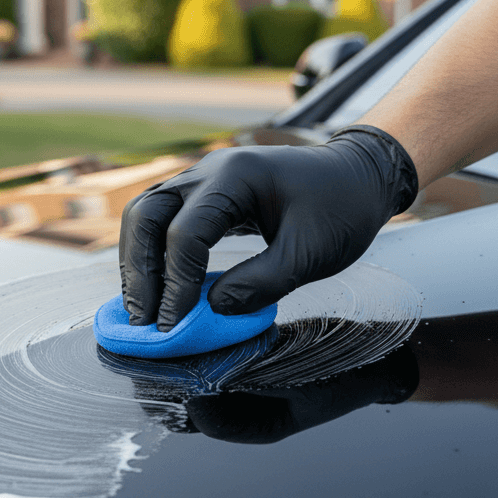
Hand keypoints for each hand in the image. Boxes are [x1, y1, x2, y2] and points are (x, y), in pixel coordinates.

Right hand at [119, 126, 417, 330]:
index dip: (177, 284)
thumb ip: (263, 283)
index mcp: (235, 177)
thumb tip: (212, 310)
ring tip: (142, 308)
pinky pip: (162, 222)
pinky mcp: (204, 197)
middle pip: (145, 216)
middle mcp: (208, 173)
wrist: (359, 176)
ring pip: (145, 216)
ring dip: (138, 262)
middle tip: (143, 320)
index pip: (185, 234)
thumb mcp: (312, 253)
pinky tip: (158, 289)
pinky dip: (153, 255)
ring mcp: (201, 181)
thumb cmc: (343, 207)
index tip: (176, 324)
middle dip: (140, 271)